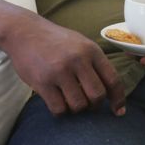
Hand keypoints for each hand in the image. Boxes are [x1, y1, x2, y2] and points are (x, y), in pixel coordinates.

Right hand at [1, 15, 124, 116]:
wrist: (25, 32)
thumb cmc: (57, 41)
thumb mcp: (82, 44)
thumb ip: (96, 64)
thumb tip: (112, 90)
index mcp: (92, 51)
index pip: (113, 79)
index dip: (118, 98)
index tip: (119, 111)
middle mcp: (78, 61)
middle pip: (97, 95)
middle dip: (95, 105)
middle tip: (88, 104)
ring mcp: (59, 72)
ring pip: (78, 105)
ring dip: (77, 109)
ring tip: (71, 102)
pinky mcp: (42, 82)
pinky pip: (58, 108)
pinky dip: (61, 111)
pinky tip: (58, 103)